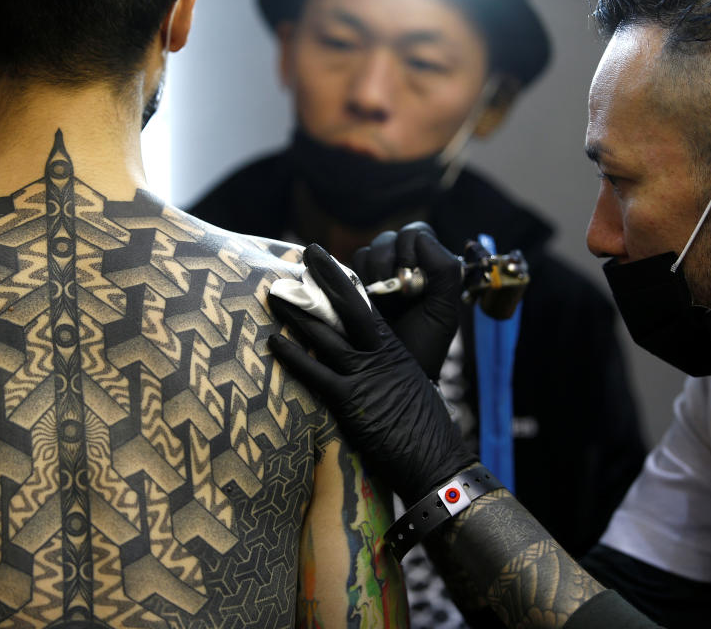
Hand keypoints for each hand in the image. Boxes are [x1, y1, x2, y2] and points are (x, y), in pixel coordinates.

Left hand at [268, 243, 477, 504]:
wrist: (436, 458)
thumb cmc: (425, 429)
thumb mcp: (409, 388)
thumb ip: (387, 372)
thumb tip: (372, 366)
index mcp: (394, 350)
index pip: (367, 306)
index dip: (345, 282)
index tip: (328, 262)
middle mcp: (379, 355)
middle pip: (349, 307)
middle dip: (326, 277)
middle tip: (306, 252)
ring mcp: (364, 376)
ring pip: (326, 335)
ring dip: (298, 313)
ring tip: (275, 292)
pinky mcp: (350, 401)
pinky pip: (315, 374)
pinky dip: (293, 356)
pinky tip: (273, 341)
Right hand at [351, 221, 461, 380]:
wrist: (396, 378)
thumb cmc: (424, 346)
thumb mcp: (443, 310)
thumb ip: (444, 271)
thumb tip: (419, 239)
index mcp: (427, 268)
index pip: (417, 234)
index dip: (410, 249)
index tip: (410, 278)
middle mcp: (401, 267)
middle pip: (388, 239)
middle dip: (387, 261)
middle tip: (393, 293)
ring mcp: (375, 278)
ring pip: (366, 252)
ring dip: (371, 272)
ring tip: (378, 301)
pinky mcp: (352, 289)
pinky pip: (346, 268)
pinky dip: (352, 279)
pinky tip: (362, 301)